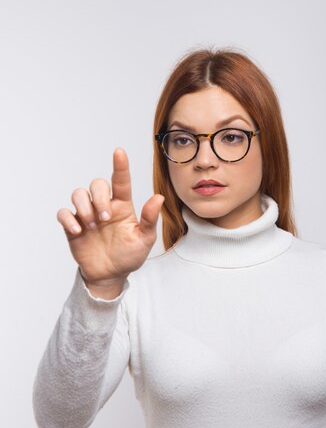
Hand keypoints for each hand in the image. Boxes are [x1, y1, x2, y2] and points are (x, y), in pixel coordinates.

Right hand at [56, 147, 164, 284]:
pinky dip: (68, 218)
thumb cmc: (129, 255)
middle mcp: (103, 206)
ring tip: (92, 225)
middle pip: (97, 184)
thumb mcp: (144, 239)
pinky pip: (63, 213)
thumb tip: (158, 197)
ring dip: (84, 206)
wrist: (110, 275)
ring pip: (78, 194)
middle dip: (99, 197)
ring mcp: (87, 215)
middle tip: (104, 217)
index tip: (119, 152)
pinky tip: (78, 230)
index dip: (120, 166)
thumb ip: (150, 219)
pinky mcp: (73, 226)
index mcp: (122, 206)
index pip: (121, 181)